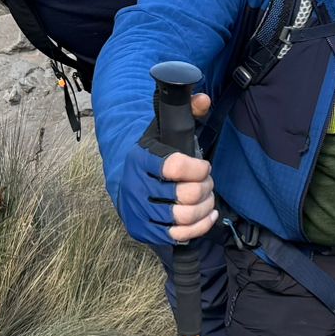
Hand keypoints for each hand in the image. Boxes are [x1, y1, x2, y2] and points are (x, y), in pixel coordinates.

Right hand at [120, 94, 217, 245]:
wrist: (126, 182)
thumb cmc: (153, 156)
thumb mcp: (165, 130)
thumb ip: (187, 111)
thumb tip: (204, 100)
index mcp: (141, 159)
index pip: (175, 167)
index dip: (198, 168)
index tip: (204, 166)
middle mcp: (136, 187)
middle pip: (185, 195)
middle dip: (205, 188)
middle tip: (208, 183)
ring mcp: (139, 212)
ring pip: (184, 216)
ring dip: (205, 206)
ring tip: (208, 197)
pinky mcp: (144, 231)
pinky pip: (180, 235)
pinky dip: (200, 226)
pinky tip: (209, 215)